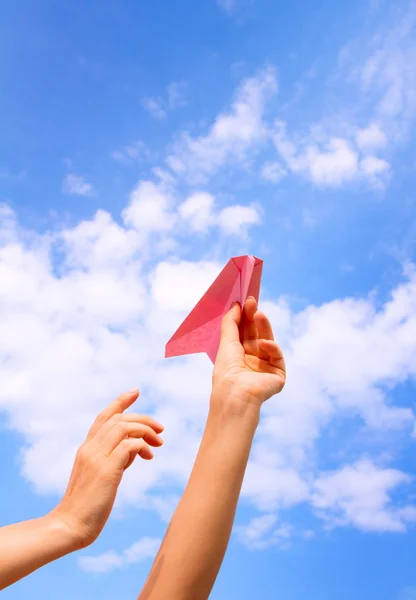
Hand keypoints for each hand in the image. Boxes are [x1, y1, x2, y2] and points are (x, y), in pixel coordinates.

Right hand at [50, 389, 163, 548]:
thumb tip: (134, 450)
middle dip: (143, 418)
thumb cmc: (87, 507)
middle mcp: (89, 449)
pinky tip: (149, 456)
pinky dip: (142, 446)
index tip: (136, 391)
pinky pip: (128, 445)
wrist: (69, 527)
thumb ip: (114, 459)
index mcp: (86, 449)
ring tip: (159, 442)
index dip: (120, 402)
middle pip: (118, 419)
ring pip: (123, 427)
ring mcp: (96, 458)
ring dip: (145, 430)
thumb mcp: (101, 477)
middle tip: (161, 429)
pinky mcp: (106, 470)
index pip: (103, 417)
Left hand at [212, 298, 285, 408]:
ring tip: (259, 313)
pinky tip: (263, 343)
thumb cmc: (226, 372)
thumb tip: (235, 306)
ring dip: (264, 327)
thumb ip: (231, 323)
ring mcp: (265, 367)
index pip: (244, 332)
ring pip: (268, 342)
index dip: (245, 317)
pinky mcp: (277, 375)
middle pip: (256, 334)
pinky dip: (271, 348)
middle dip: (254, 318)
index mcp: (238, 356)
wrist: (235, 395)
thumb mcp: (226, 343)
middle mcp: (252, 361)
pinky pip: (276, 356)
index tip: (245, 301)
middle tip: (253, 301)